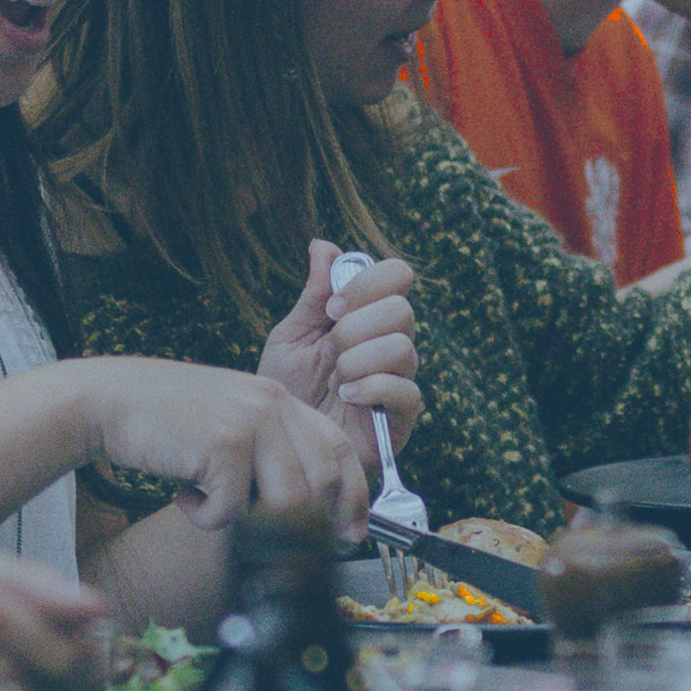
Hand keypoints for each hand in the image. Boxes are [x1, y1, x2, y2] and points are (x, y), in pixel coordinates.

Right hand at [71, 355, 363, 528]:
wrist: (108, 401)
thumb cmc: (164, 420)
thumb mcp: (228, 422)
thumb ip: (268, 450)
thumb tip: (307, 508)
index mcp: (278, 399)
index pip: (338, 449)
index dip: (353, 496)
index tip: (350, 533)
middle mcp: (272, 405)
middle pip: (321, 482)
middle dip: (305, 522)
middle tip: (274, 539)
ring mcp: (251, 422)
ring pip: (286, 503)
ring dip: (247, 519)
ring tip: (209, 503)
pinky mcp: (223, 445)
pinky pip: (234, 510)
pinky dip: (205, 517)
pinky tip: (182, 494)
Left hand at [259, 241, 425, 435]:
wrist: (283, 445)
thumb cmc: (288, 391)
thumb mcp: (291, 337)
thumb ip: (313, 295)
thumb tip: (323, 245)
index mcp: (367, 317)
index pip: (396, 276)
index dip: (368, 283)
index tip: (332, 308)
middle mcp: (388, 343)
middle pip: (402, 309)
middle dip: (357, 327)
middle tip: (329, 349)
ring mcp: (398, 379)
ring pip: (403, 347)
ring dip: (359, 360)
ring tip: (335, 380)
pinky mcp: (401, 416)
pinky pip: (407, 391)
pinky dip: (372, 388)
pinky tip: (346, 397)